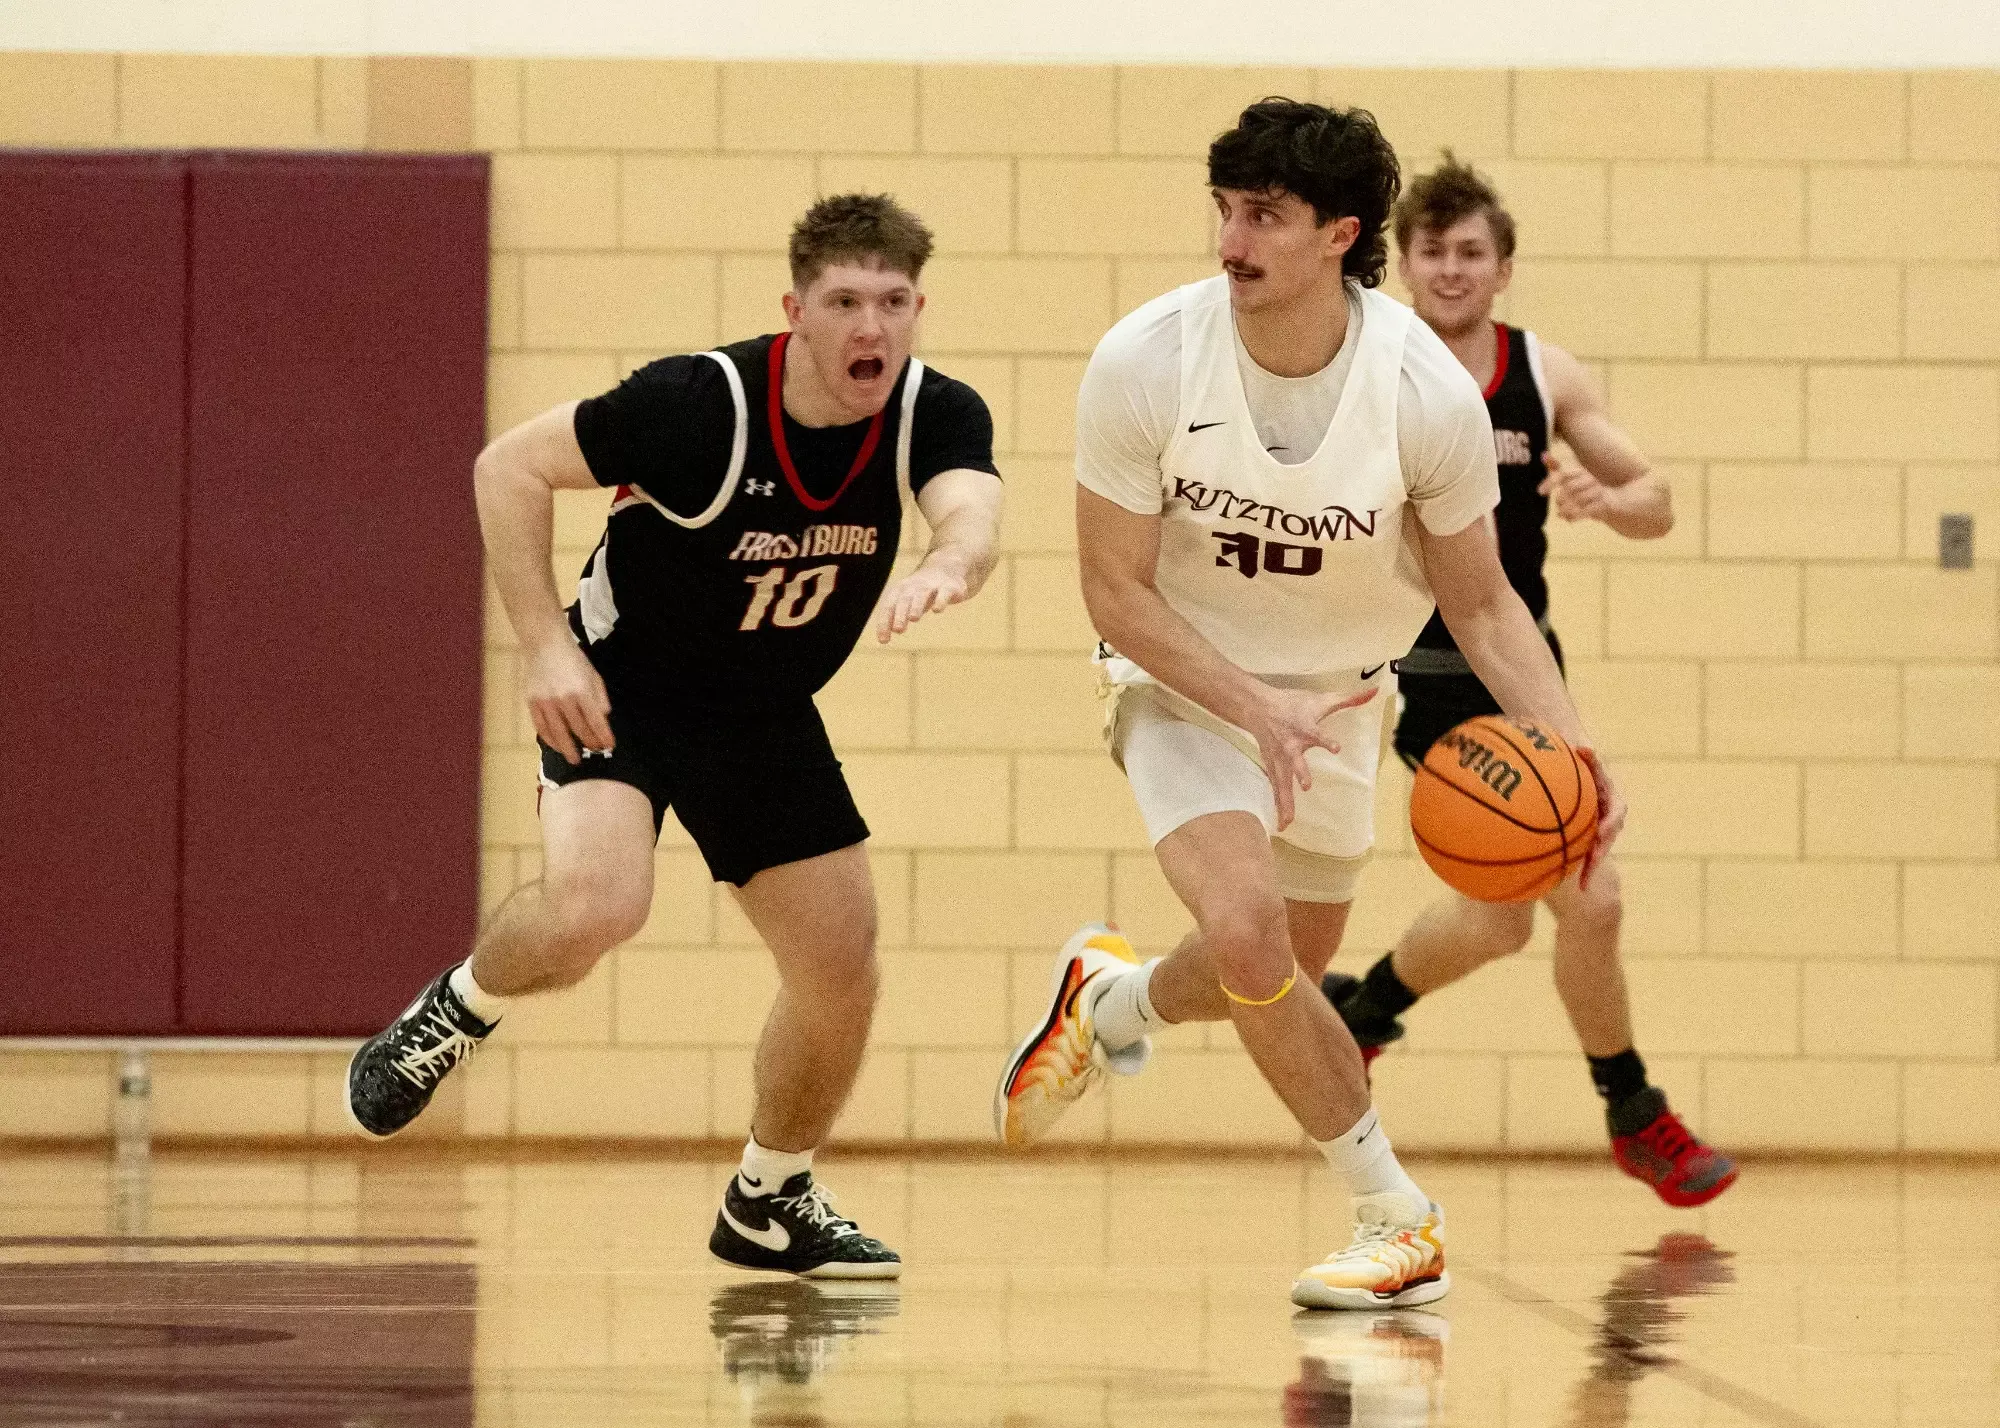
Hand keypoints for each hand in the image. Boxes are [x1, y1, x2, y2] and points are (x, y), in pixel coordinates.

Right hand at [523, 637, 613, 764]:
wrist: (544, 643)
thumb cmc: (573, 658)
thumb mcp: (594, 675)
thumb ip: (600, 697)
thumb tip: (604, 718)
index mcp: (582, 691)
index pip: (596, 722)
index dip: (604, 736)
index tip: (609, 746)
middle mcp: (564, 699)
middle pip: (579, 730)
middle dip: (589, 743)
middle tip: (596, 752)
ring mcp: (546, 702)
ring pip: (559, 733)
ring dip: (568, 749)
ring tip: (575, 759)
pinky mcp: (532, 703)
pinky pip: (541, 728)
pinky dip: (550, 740)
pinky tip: (557, 746)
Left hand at [875, 559, 969, 642]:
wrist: (947, 568)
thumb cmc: (921, 591)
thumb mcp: (907, 602)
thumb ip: (895, 618)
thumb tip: (882, 639)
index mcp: (900, 591)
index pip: (889, 606)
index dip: (885, 623)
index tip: (883, 640)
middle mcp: (914, 587)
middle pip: (904, 600)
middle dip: (900, 614)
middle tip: (898, 629)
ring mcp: (932, 585)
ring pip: (922, 594)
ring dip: (916, 606)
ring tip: (913, 618)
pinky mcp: (950, 587)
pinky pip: (944, 592)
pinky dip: (940, 600)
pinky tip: (937, 610)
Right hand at [1244, 685, 1378, 829]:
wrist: (1258, 707)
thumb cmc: (1292, 704)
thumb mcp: (1321, 699)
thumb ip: (1348, 699)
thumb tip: (1375, 691)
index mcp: (1304, 729)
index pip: (1317, 734)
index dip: (1326, 740)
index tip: (1336, 748)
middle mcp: (1290, 746)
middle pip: (1294, 761)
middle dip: (1300, 773)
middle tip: (1306, 785)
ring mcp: (1279, 759)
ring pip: (1281, 781)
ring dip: (1285, 800)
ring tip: (1288, 821)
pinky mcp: (1271, 766)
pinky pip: (1275, 787)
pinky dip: (1278, 804)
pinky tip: (1282, 823)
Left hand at [1538, 451, 1617, 523]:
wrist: (1617, 500)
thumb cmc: (1589, 487)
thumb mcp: (1573, 476)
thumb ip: (1558, 467)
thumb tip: (1543, 454)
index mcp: (1582, 470)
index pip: (1564, 473)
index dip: (1550, 482)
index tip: (1540, 492)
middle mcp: (1590, 479)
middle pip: (1571, 487)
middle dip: (1561, 497)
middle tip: (1557, 503)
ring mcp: (1599, 491)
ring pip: (1579, 500)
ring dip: (1566, 509)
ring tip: (1560, 513)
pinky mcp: (1605, 504)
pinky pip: (1587, 510)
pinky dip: (1575, 516)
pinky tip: (1568, 519)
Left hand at [1574, 744, 1625, 886]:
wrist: (1581, 769)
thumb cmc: (1584, 762)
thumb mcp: (1588, 758)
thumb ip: (1589, 756)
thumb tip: (1584, 747)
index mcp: (1614, 801)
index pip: (1615, 815)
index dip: (1609, 826)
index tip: (1601, 834)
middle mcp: (1609, 818)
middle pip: (1607, 839)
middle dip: (1600, 853)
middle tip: (1591, 864)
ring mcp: (1598, 828)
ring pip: (1596, 849)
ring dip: (1591, 867)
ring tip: (1583, 885)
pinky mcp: (1586, 835)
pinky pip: (1582, 850)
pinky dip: (1575, 863)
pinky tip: (1558, 878)